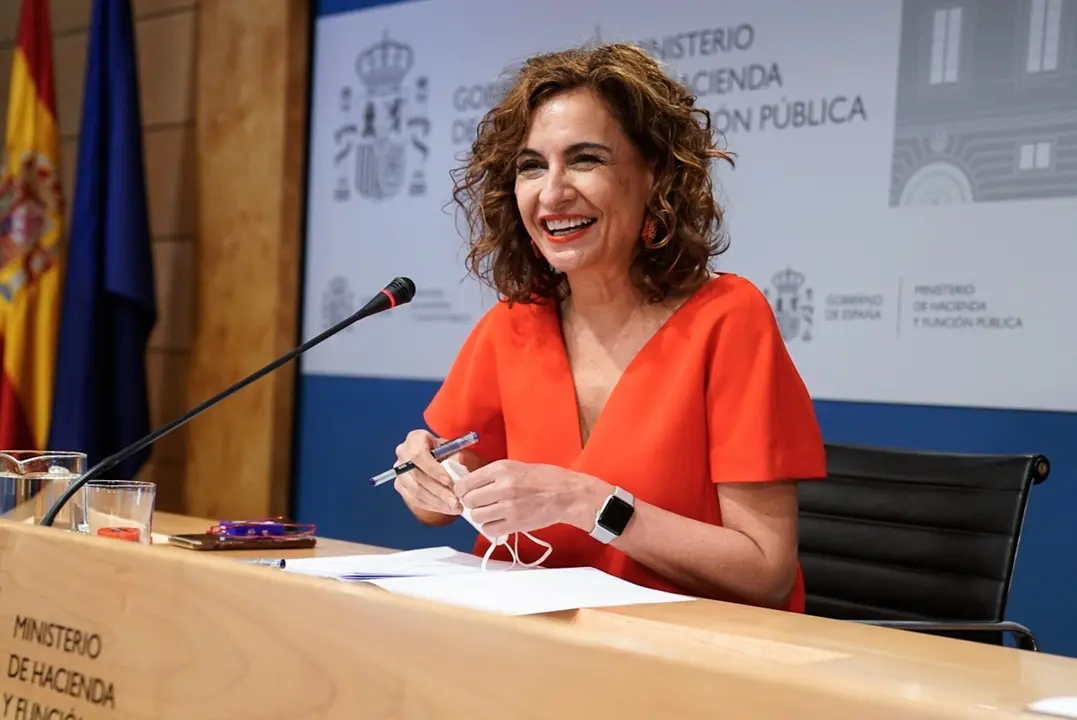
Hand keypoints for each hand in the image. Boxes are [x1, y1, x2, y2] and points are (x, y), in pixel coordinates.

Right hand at [393, 430, 462, 516]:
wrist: (436, 457)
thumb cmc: (447, 450)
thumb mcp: (454, 448)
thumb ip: (456, 457)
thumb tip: (459, 471)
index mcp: (415, 438)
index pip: (419, 456)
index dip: (433, 470)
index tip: (449, 482)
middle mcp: (403, 453)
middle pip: (417, 476)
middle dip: (438, 491)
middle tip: (456, 501)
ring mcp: (399, 471)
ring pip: (415, 490)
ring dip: (436, 502)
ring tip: (454, 508)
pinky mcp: (400, 485)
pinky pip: (414, 499)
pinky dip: (431, 506)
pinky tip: (446, 508)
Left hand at [453, 460, 609, 535]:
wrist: (567, 494)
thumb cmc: (543, 479)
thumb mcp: (514, 466)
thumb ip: (491, 474)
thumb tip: (468, 482)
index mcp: (501, 469)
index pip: (465, 482)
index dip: (461, 490)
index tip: (464, 493)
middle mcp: (502, 487)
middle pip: (469, 501)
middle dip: (472, 503)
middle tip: (481, 503)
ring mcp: (508, 507)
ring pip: (477, 517)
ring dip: (481, 516)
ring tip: (492, 512)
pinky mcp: (515, 524)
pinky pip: (489, 530)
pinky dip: (491, 527)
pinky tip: (500, 521)